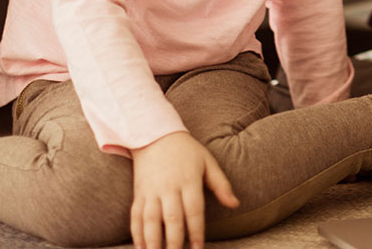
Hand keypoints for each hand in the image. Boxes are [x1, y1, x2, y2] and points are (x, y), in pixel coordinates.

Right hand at [129, 131, 237, 248]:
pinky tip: (140, 246)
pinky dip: (136, 232)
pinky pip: (135, 215)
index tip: (198, 248)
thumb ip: (221, 184)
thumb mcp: (207, 161)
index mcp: (188, 180)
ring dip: (152, 240)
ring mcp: (151, 191)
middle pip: (171, 218)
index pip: (193, 210)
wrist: (154, 134)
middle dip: (174, 241)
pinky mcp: (139, 193)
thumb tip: (235, 204)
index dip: (196, 231)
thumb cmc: (186, 150)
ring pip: (150, 219)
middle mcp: (168, 187)